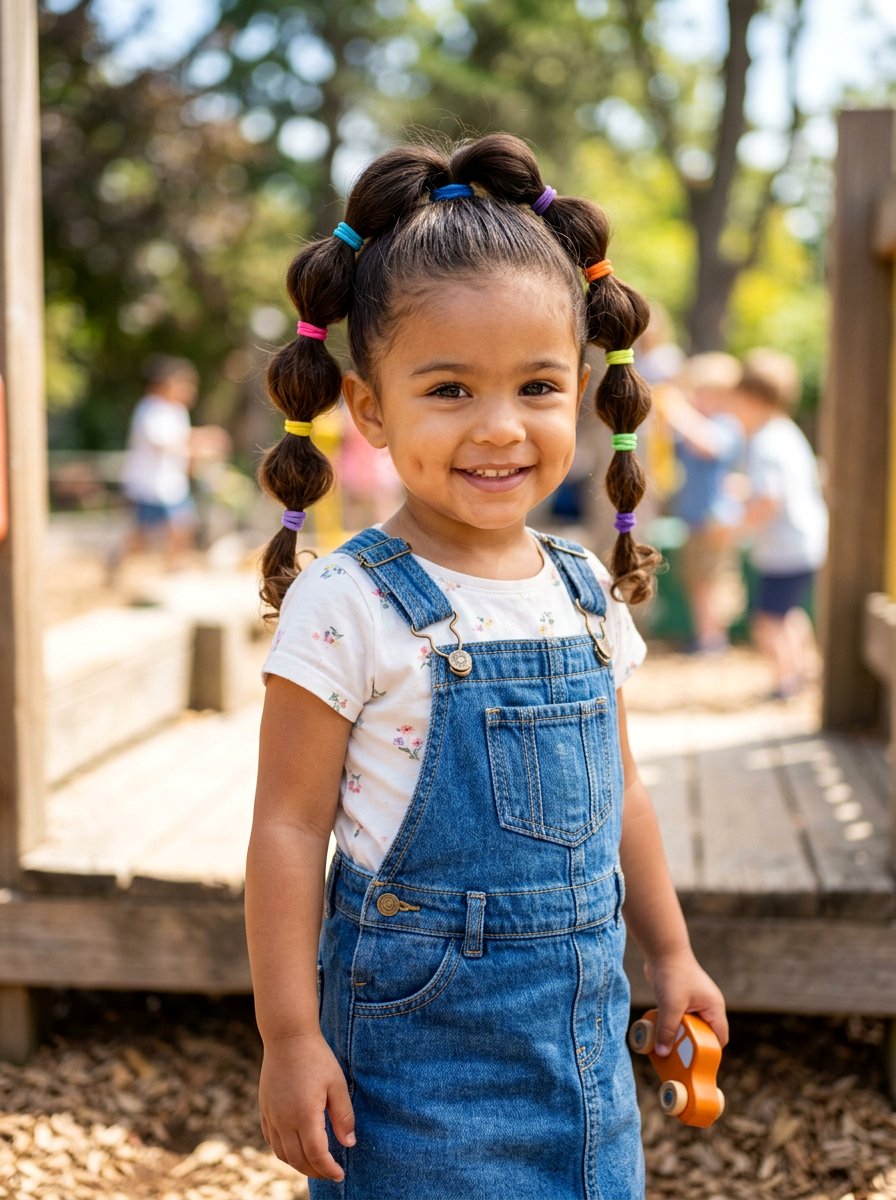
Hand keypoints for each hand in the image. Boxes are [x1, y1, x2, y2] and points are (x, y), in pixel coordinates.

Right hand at [259, 1031, 355, 1180]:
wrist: (287, 1036)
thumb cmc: (316, 1057)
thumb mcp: (337, 1084)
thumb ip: (343, 1116)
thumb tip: (348, 1144)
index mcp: (304, 1115)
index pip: (316, 1155)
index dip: (329, 1169)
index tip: (341, 1174)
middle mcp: (284, 1120)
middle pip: (298, 1160)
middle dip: (315, 1171)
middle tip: (331, 1172)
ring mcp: (271, 1115)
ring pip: (282, 1154)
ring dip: (298, 1164)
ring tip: (315, 1164)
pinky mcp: (264, 1108)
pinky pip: (271, 1140)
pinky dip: (283, 1151)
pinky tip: (295, 1148)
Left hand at [643, 949, 728, 1056]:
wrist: (662, 949)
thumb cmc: (673, 974)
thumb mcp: (670, 1006)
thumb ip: (667, 1030)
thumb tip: (663, 1052)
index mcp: (714, 1007)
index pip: (719, 1038)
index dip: (710, 1052)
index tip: (696, 1064)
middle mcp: (708, 1005)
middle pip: (704, 1034)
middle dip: (691, 1046)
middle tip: (678, 1058)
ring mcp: (695, 1001)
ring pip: (690, 1026)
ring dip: (679, 1035)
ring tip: (667, 1045)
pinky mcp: (682, 997)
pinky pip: (680, 1017)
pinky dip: (672, 1024)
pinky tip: (660, 1029)